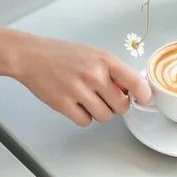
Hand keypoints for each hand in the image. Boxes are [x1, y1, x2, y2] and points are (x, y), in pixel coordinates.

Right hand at [17, 37, 150, 126]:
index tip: (143, 100)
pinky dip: (83, 117)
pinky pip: (85, 122)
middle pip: (121, 106)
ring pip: (104, 117)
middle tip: (104, 96)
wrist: (33, 56)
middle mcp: (94, 75)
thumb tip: (132, 90)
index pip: (135, 83)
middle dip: (116, 105)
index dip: (143, 95)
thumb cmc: (64, 54)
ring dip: (99, 112)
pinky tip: (76, 103)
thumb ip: (113, 71)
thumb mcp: (94, 54)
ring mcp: (78, 90)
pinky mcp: (63, 104)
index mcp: (105, 60)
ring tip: (87, 98)